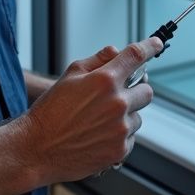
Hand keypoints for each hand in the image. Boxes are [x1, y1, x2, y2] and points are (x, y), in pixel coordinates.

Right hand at [15, 36, 161, 183]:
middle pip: (146, 90)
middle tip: (118, 95)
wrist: (37, 148)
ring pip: (138, 116)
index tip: (156, 44)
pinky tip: (97, 135)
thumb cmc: (50, 112)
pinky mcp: (119, 150)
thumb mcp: (69, 76)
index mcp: (105, 80)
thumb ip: (97, 61)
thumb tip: (115, 52)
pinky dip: (119, 136)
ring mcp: (120, 128)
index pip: (136, 56)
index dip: (150, 47)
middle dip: (135, 90)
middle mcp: (117, 103)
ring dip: (126, 116)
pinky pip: (130, 138)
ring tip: (99, 121)